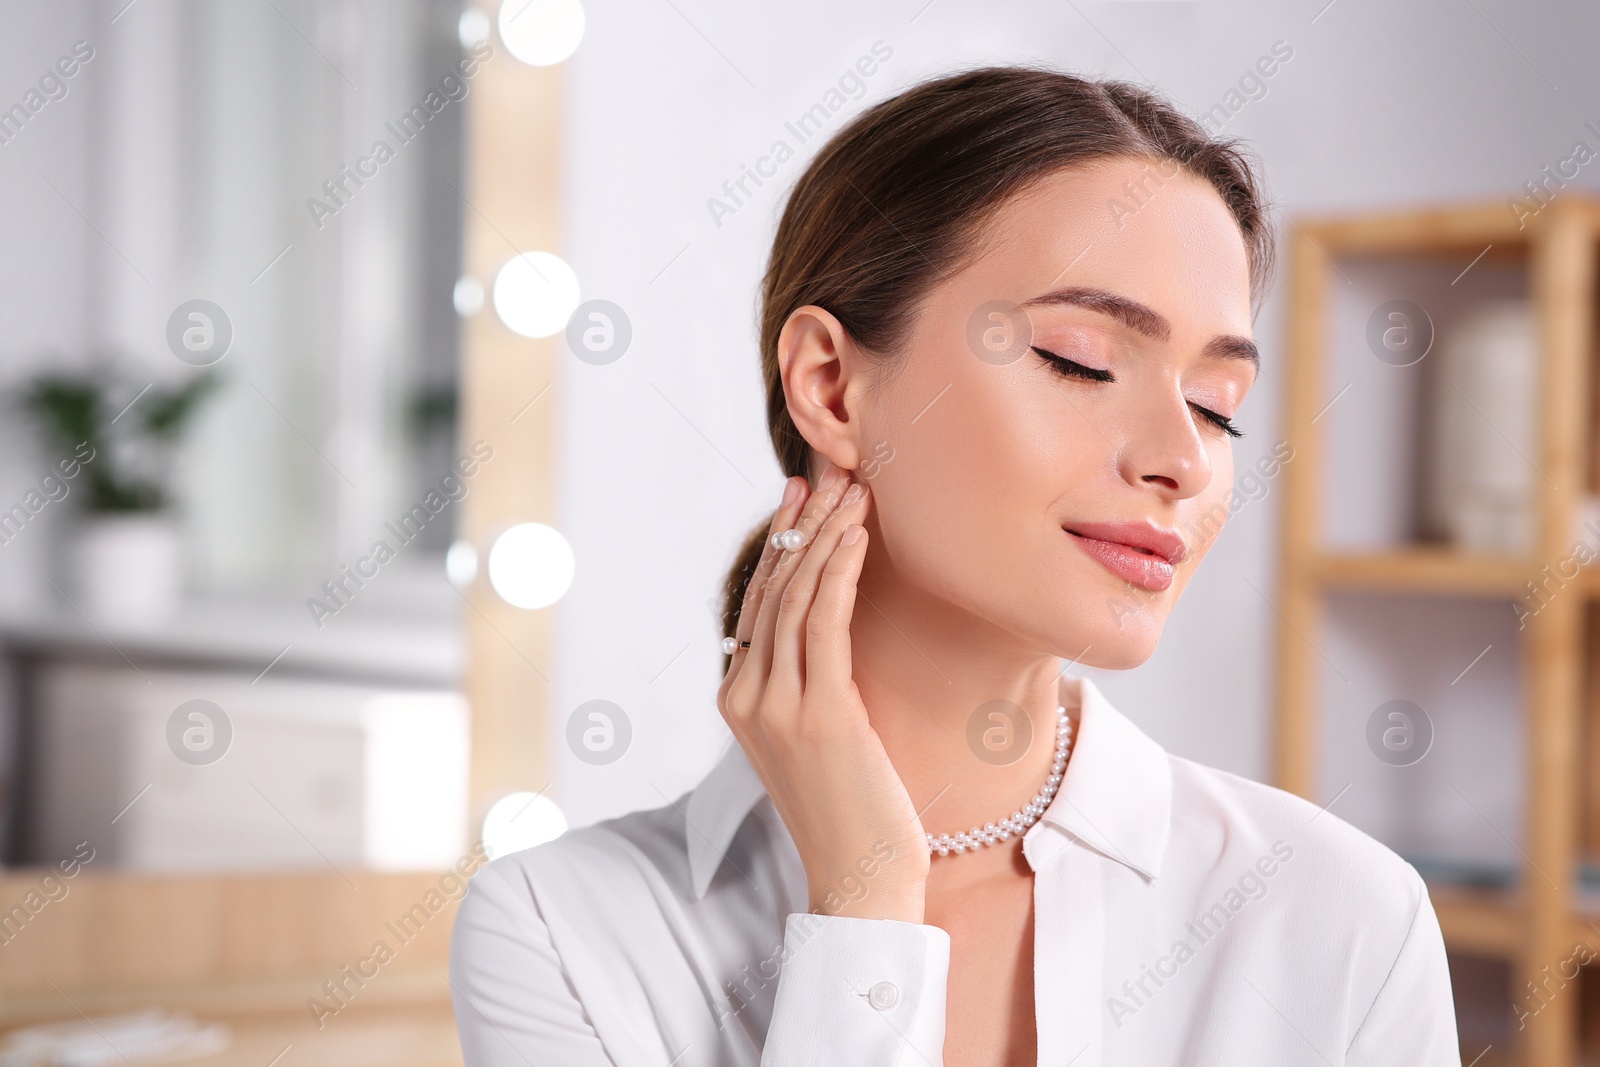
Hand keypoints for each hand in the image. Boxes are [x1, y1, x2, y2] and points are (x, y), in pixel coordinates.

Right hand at [716, 460, 930, 922]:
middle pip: (773, 590)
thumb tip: (829, 630)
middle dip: (804, 524)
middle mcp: (746, 699)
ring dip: (826, 536)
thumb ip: (810, 683)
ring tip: (854, 488)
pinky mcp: (816, 715)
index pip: (759, 603)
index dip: (782, 543)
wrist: (861, 879)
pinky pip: (824, 624)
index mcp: (739, 701)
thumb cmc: (853, 808)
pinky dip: (839, 573)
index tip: (805, 495)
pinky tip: (859, 536)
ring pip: (795, 598)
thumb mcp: (821, 735)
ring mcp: (775, 707)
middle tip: (832, 471)